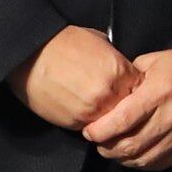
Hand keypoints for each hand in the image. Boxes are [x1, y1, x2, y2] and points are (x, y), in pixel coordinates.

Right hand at [11, 25, 133, 130]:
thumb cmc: (61, 43)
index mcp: (120, 72)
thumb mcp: (99, 42)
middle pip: (130, 111)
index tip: (130, 92)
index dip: (136, 92)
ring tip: (96, 107)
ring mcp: (92, 111)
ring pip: (112, 124)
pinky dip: (90, 123)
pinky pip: (91, 129)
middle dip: (124, 108)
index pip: (142, 91)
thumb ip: (117, 61)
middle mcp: (110, 94)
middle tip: (113, 102)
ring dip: (108, 119)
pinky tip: (80, 110)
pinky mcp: (75, 122)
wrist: (28, 53)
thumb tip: (125, 70)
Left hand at [84, 48, 171, 170]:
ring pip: (142, 158)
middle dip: (106, 147)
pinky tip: (132, 155)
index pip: (122, 120)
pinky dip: (140, 163)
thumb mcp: (157, 61)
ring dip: (121, 158)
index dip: (100, 131)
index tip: (89, 131)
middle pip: (130, 144)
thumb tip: (108, 91)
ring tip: (112, 150)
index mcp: (160, 91)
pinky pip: (159, 163)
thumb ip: (130, 77)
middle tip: (97, 142)